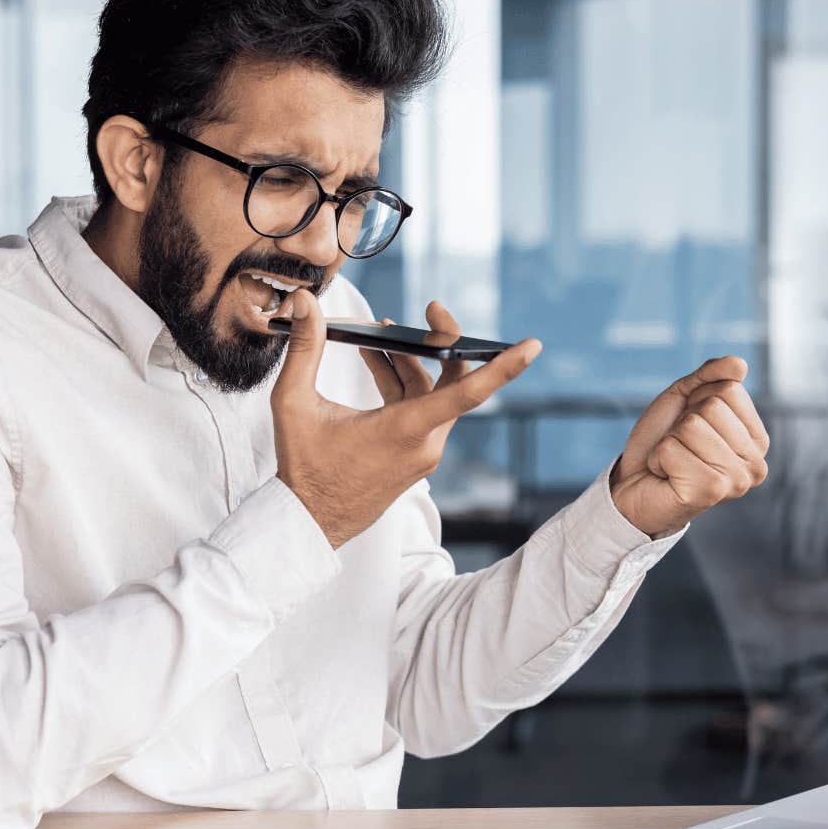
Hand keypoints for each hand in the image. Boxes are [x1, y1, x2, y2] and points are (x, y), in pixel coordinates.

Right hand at [272, 291, 540, 547]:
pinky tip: (377, 364)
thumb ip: (304, 349)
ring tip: (375, 337)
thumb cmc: (304, 470)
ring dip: (409, 363)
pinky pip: (420, 411)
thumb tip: (305, 304)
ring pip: (432, 394)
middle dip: (440, 342)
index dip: (504, 367)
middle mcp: (424, 443)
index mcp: (406, 431)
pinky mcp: (414, 458)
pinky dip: (403, 385)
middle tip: (431, 310)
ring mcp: (422, 453)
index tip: (532, 346)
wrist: (309, 524)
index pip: (468, 393)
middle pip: (452, 381)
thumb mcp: (294, 404)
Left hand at [610, 356, 769, 537]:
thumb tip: (740, 363)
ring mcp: (735, 481)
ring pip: (692, 426)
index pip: (730, 389)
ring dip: (670, 441)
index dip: (698, 400)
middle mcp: (755, 464)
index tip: (690, 427)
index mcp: (757, 440)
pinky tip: (666, 476)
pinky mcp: (709, 492)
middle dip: (683, 422)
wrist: (634, 484)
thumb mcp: (685, 399)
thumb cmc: (663, 441)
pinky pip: (672, 449)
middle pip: (712, 407)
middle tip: (681, 447)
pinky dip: (659, 458)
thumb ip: (712, 376)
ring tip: (673, 462)